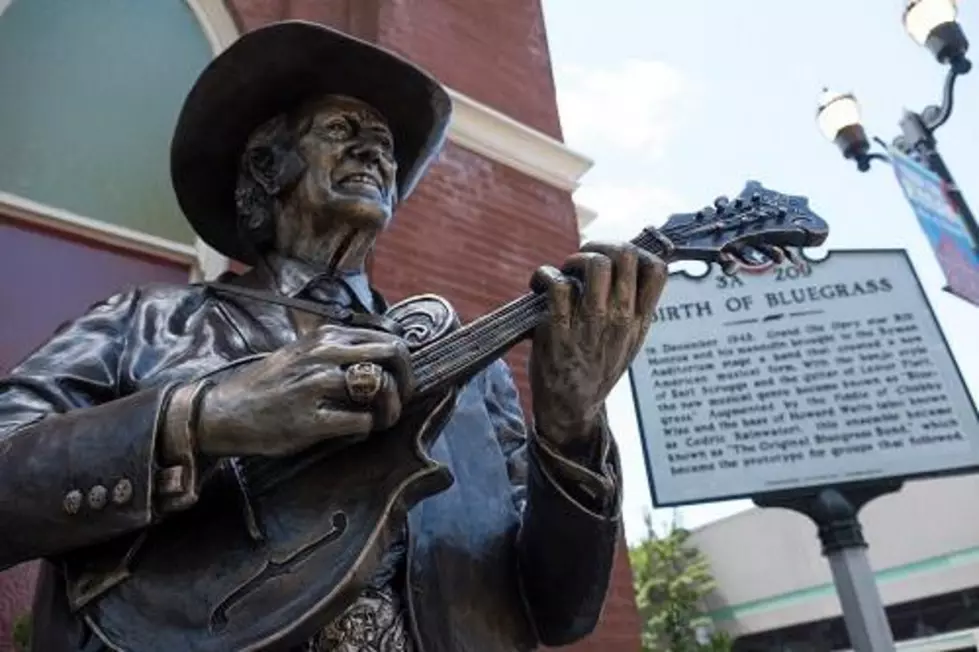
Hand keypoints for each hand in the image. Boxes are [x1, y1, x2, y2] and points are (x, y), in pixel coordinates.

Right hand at [193, 325, 412, 456]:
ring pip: (380, 387)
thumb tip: (385, 351)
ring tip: (383, 419)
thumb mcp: (304, 352)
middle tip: (400, 400)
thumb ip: (339, 348)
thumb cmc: (270, 385)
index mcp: (326, 337)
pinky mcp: (310, 420)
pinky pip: (361, 422)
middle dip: (406, 381)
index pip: (387, 337)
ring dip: (390, 409)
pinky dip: (367, 429)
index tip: (399, 378)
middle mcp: (323, 355)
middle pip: (392, 354)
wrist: (225, 412)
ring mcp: (316, 386)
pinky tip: (356, 431)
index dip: (403, 361)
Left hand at [529, 242, 666, 446]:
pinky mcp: (557, 328)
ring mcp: (590, 324)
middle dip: (600, 246)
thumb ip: (633, 308)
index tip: (614, 259)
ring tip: (565, 272)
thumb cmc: (595, 369)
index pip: (657, 269)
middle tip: (584, 259)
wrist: (570, 409)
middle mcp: (619, 319)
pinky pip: (556, 283)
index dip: (635, 252)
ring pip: (594, 265)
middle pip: (625, 256)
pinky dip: (543, 275)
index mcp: (639, 320)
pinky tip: (539, 285)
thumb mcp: (628, 342)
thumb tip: (629, 265)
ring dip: (574, 259)